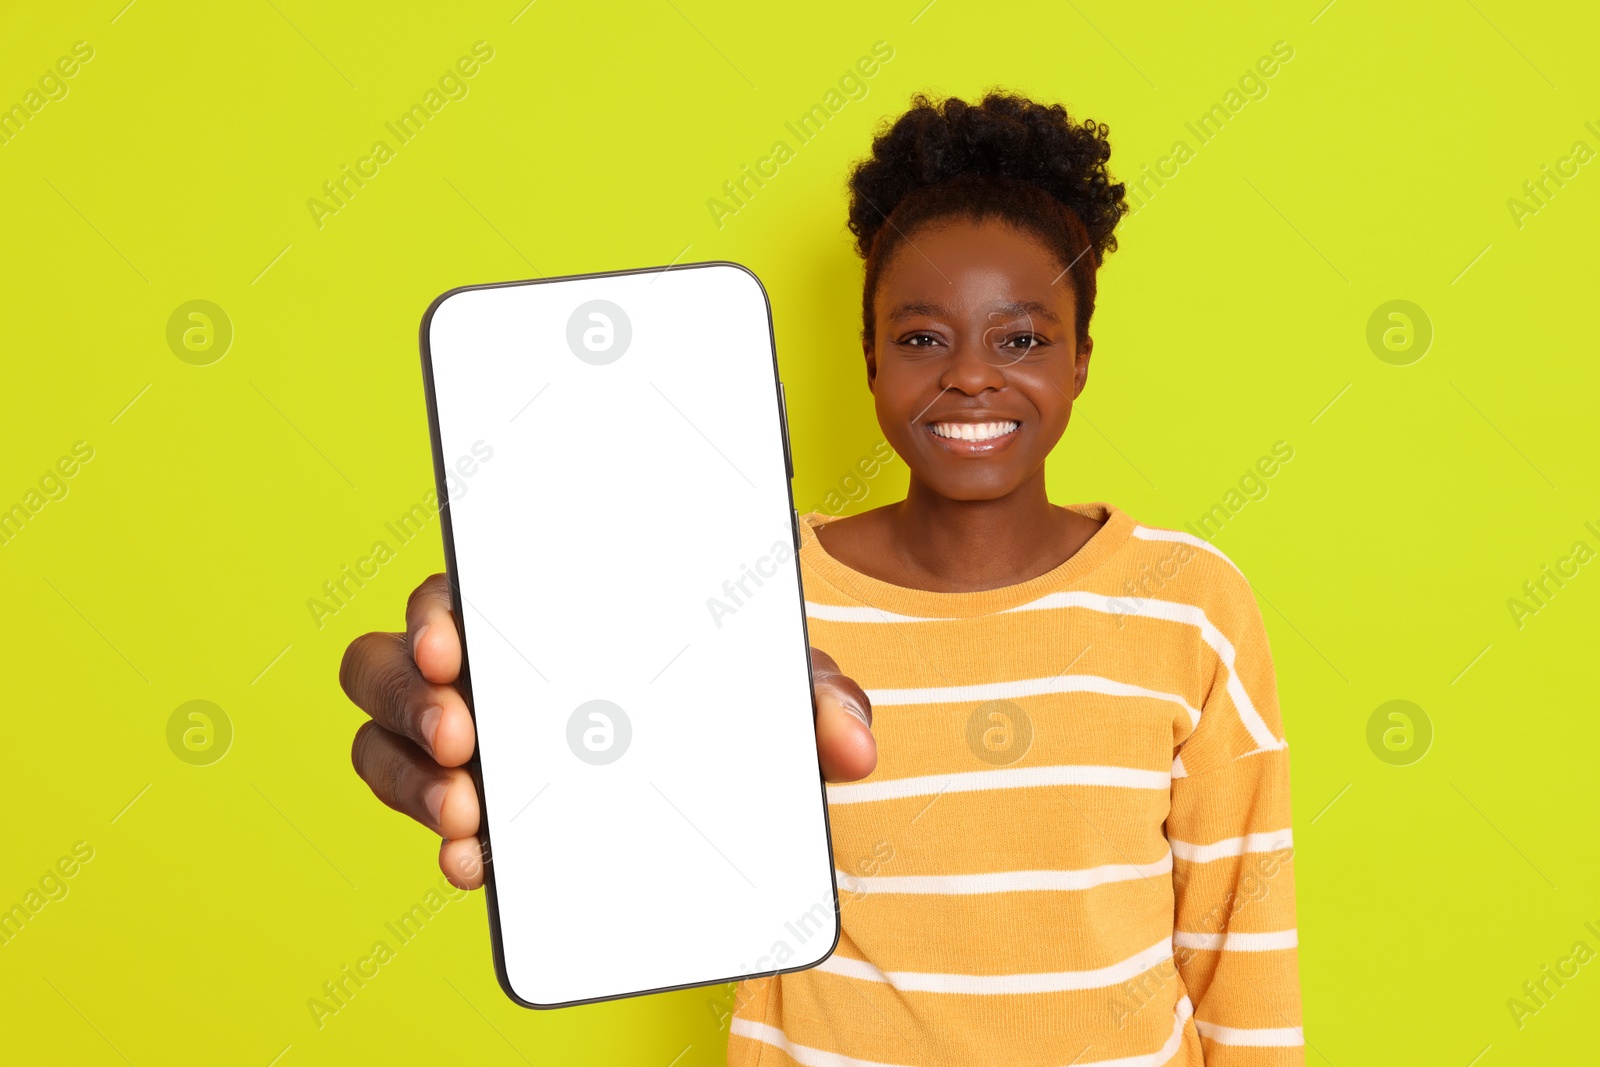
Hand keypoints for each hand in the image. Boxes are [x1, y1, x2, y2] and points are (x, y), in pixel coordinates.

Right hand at [340, 573, 877, 888]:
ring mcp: (470, 738)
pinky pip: (422, 811)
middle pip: (390, 662)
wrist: (724, 777)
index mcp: (540, 606)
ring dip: (410, 777)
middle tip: (463, 737)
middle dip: (411, 696)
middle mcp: (488, 667)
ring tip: (468, 814)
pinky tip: (474, 864)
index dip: (436, 610)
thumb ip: (814, 697)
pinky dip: (442, 839)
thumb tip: (852, 747)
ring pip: (384, 741)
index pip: (458, 587)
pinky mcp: (473, 805)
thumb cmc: (727, 693)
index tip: (454, 644)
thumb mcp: (772, 682)